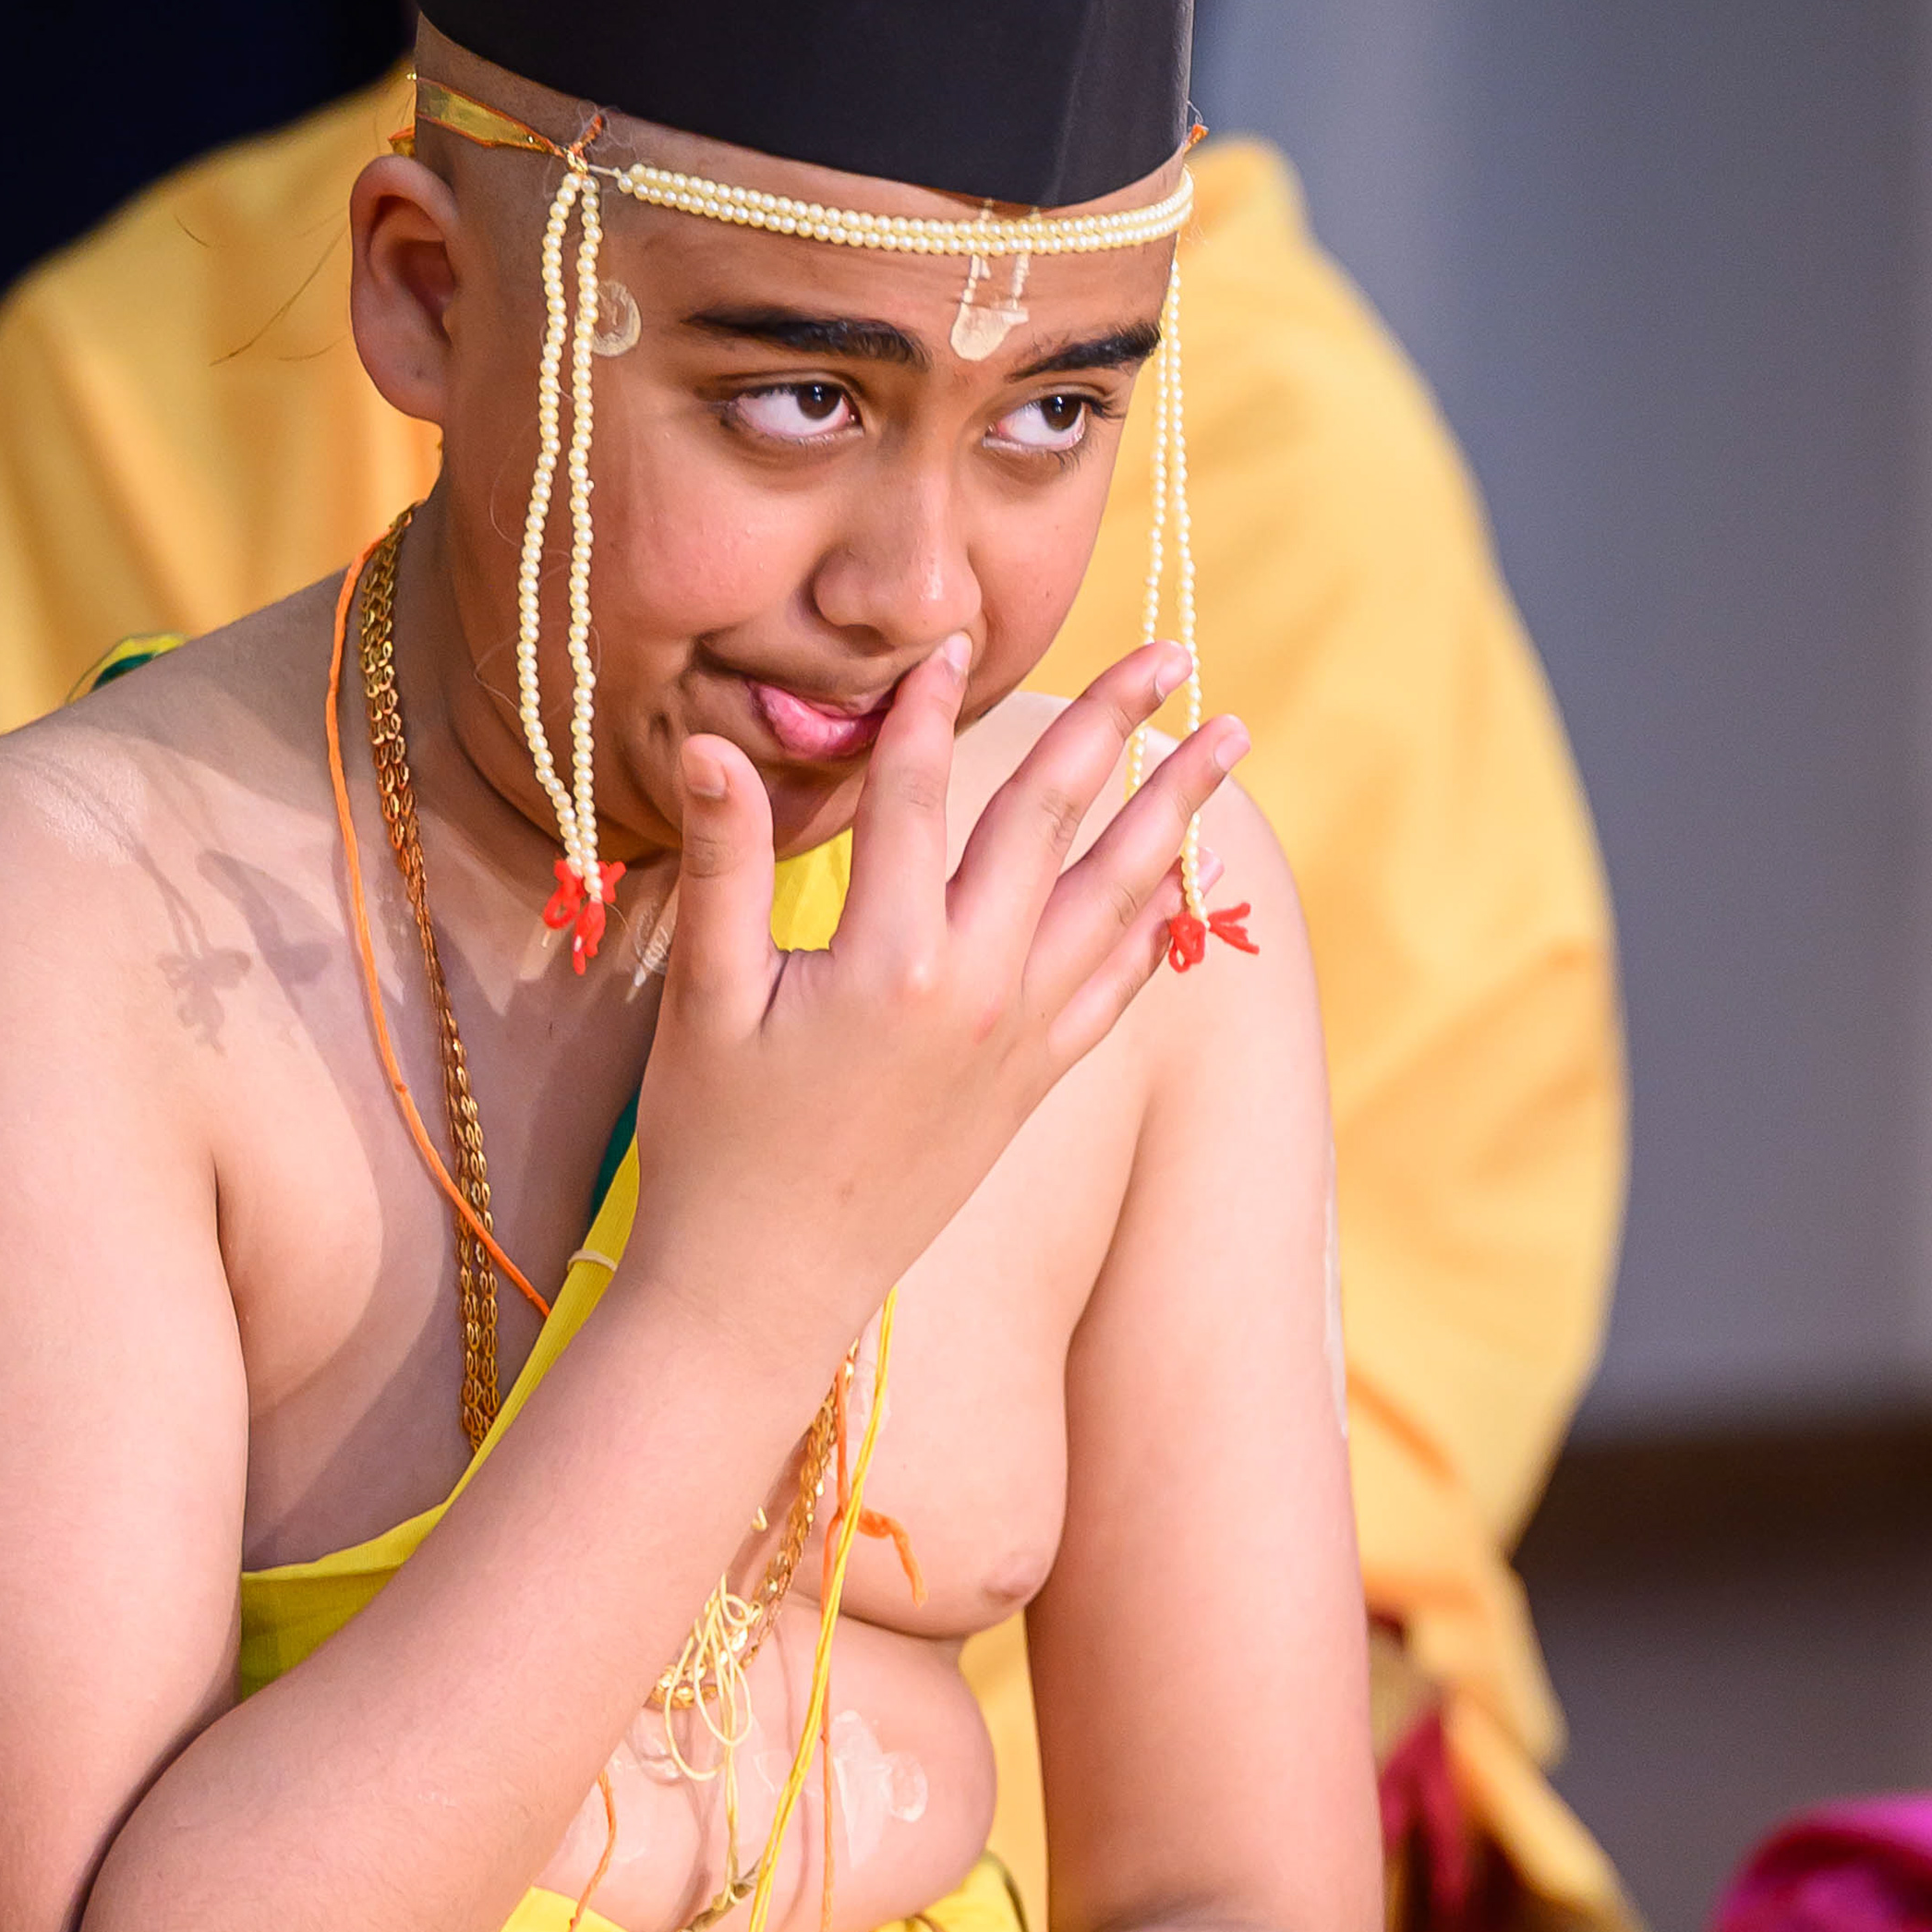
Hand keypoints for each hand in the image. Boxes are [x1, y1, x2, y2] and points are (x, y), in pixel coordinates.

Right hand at [627, 636, 1248, 1364]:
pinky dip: (1154, 925)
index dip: (933, 706)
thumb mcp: (702, 999)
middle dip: (1114, 726)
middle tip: (1173, 650)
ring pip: (1116, 897)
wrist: (764, 1293)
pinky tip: (1182, 882)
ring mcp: (1019, 1042)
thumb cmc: (716, 1147)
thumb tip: (709, 743)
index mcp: (889, 959)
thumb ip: (722, 865)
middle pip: (1053, 821)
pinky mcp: (1033, 1088)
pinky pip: (1115, 988)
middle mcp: (978, 992)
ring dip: (1175, 812)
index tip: (958, 638)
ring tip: (1229, 743)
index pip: (921, 792)